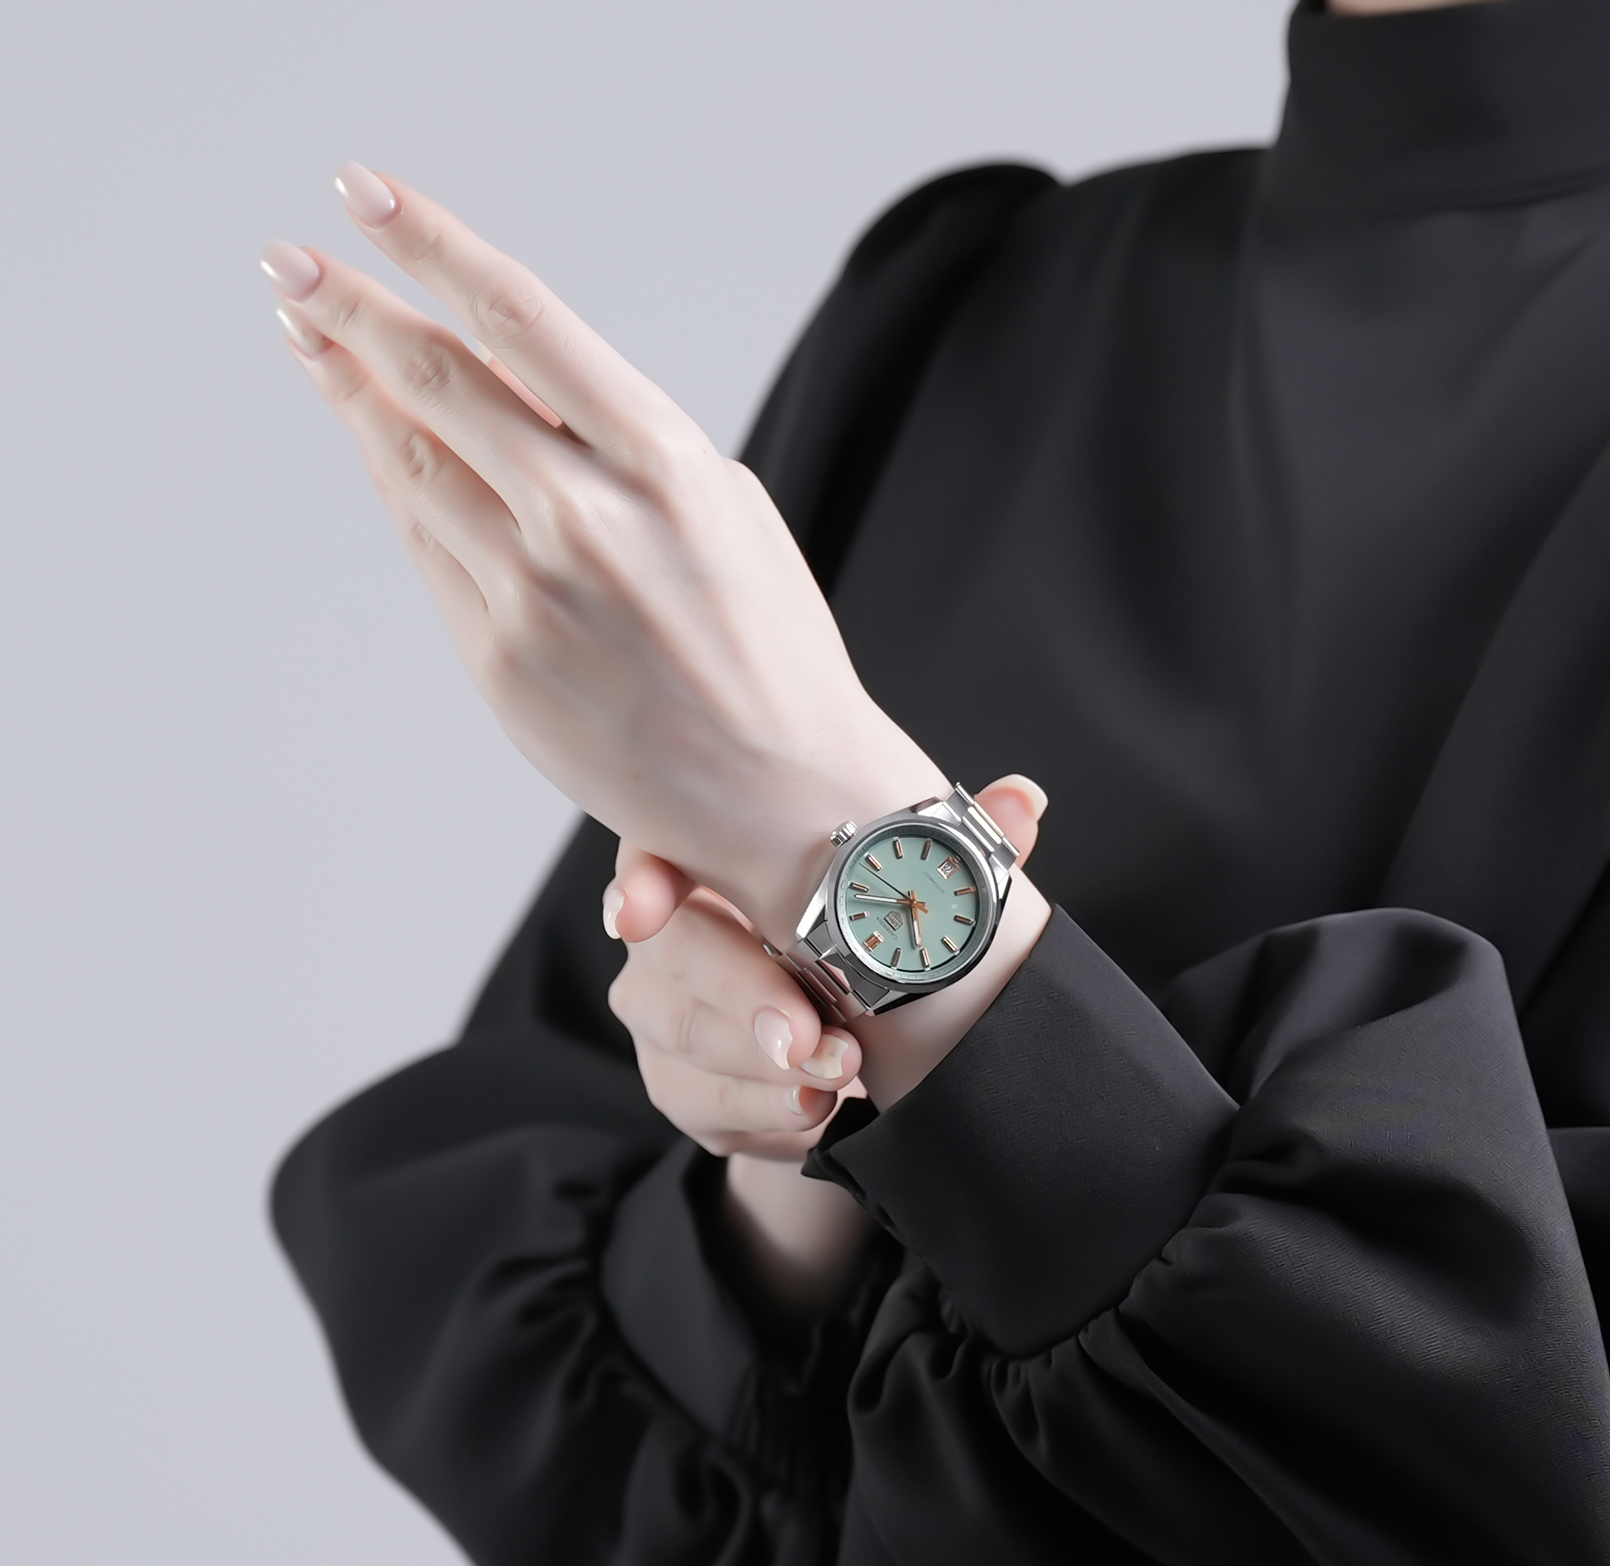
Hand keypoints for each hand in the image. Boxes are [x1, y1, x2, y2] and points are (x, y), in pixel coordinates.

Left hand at [263, 163, 943, 937]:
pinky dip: (396, 488)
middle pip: (435, 380)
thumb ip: (624, 445)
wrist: (790, 796)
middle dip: (349, 310)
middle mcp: (589, 520)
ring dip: (349, 393)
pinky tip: (377, 448)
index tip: (362, 194)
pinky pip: (429, 553)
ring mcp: (534, 596)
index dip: (428, 245)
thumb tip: (515, 386)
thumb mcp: (726, 510)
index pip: (519, 320)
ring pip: (411, 465)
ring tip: (308, 339)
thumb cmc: (771, 645)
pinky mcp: (500, 664)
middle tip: (290, 263)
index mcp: (664, 463)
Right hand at [605, 777, 1046, 1306]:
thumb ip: (952, 852)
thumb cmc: (867, 948)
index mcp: (715, 862)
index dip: (641, 880)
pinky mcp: (676, 1081)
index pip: (654, 851)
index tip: (637, 914)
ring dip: (762, 1070)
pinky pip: (698, 1104)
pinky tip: (813, 1116)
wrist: (855, 1060)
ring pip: (681, 1039)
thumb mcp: (912, 900)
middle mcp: (672, 932)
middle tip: (810, 1038)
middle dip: (740, 997)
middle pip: (672, 955)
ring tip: (833, 1082)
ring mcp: (661, 1010)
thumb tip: (1023, 799)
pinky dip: (761, 1117)